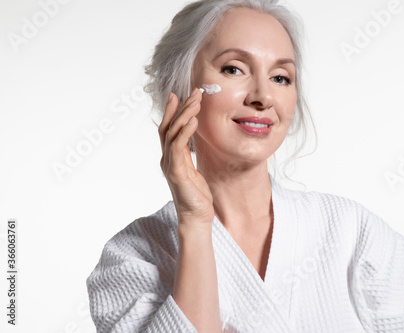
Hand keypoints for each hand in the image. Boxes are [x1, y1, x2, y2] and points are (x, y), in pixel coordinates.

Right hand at [159, 89, 213, 226]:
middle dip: (179, 108)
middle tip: (192, 92)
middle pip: (168, 127)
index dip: (171, 111)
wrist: (196, 217)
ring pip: (172, 133)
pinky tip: (193, 121)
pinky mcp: (176, 173)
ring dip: (184, 115)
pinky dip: (184, 132)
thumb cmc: (196, 196)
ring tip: (195, 101)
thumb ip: (187, 156)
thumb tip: (190, 142)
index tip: (178, 94)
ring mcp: (170, 165)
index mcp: (171, 158)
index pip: (168, 129)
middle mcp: (167, 159)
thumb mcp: (193, 170)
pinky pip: (178, 148)